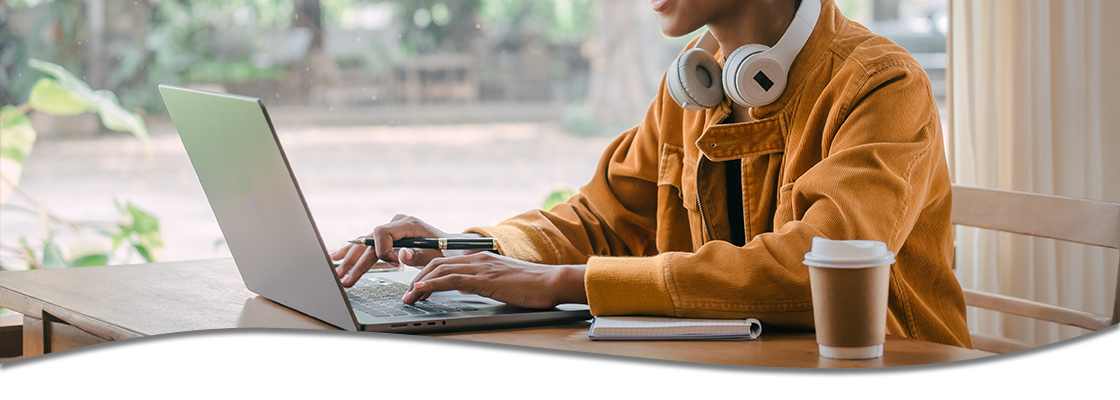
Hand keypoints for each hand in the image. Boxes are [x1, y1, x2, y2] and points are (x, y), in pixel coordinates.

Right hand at [330, 214, 483, 286]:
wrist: (448, 245)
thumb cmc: (443, 249)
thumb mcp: (435, 254)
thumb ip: (418, 255)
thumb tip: (401, 255)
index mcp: (407, 224)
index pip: (383, 233)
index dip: (383, 251)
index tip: (393, 265)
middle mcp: (396, 224)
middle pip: (370, 241)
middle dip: (358, 262)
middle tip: (347, 278)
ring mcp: (390, 229)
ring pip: (365, 244)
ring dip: (351, 260)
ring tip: (338, 273)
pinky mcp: (387, 237)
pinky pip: (367, 244)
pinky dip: (353, 253)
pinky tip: (336, 258)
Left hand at [403, 251, 587, 308]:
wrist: (551, 281)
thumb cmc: (531, 285)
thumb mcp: (500, 282)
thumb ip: (481, 281)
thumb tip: (465, 288)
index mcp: (481, 258)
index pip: (446, 263)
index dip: (427, 273)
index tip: (416, 286)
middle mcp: (477, 258)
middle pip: (438, 264)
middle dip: (418, 279)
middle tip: (407, 295)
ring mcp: (481, 267)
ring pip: (441, 271)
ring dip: (420, 285)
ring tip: (409, 298)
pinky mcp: (485, 278)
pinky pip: (453, 280)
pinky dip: (433, 285)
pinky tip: (422, 290)